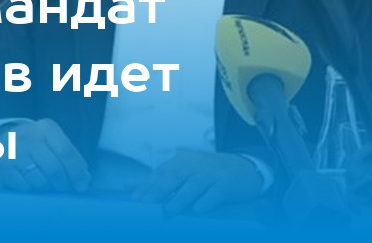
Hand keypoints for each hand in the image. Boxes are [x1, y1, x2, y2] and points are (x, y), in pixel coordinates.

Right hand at [0, 118, 90, 192]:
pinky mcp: (2, 166)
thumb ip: (69, 157)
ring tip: (45, 182)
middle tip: (63, 187)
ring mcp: (13, 151)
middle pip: (55, 169)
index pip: (66, 152)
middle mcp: (28, 137)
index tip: (81, 185)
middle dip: (63, 184)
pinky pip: (24, 187)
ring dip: (47, 187)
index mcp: (46, 128)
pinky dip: (31, 189)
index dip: (77, 172)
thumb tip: (84, 179)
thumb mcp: (51, 141)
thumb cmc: (34, 143)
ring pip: (40, 181)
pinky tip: (29, 181)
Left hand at [133, 150, 263, 214]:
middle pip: (175, 176)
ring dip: (181, 197)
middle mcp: (195, 165)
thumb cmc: (207, 173)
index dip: (147, 185)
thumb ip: (155, 180)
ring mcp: (212, 173)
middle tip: (146, 203)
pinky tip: (199, 209)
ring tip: (169, 210)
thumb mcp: (182, 172)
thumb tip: (127, 185)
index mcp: (181, 162)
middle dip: (159, 189)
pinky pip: (216, 191)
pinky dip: (207, 200)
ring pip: (194, 184)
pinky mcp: (227, 183)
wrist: (245, 168)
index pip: (161, 173)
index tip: (135, 199)